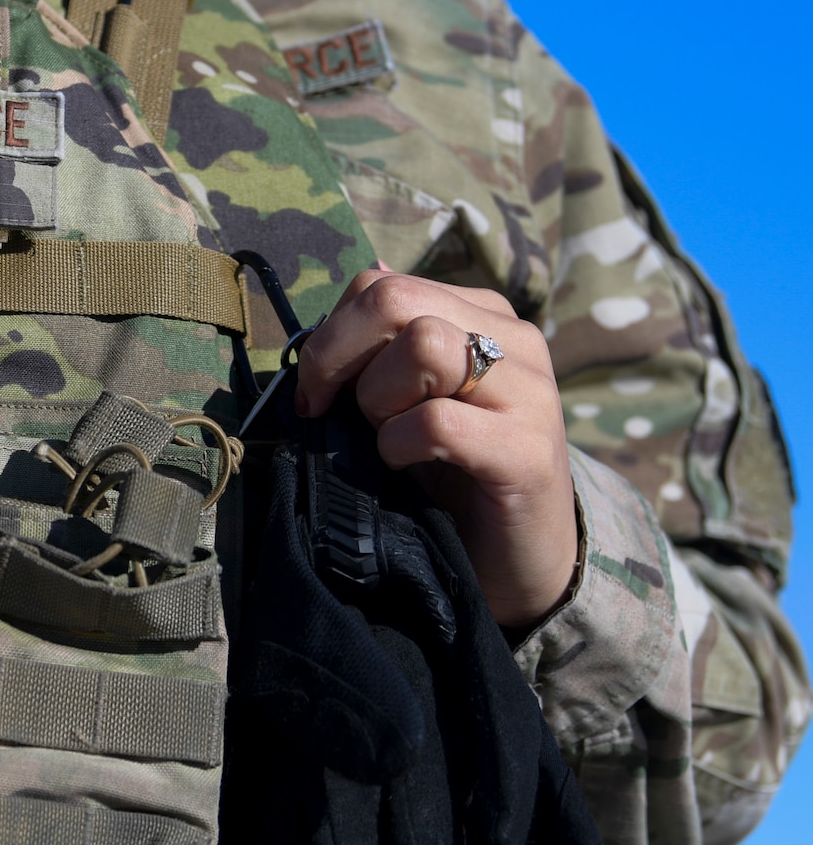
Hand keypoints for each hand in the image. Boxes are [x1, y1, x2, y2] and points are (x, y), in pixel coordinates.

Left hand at [295, 269, 574, 628]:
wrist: (518, 560)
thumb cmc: (451, 478)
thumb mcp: (405, 404)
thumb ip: (378, 354)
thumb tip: (336, 309)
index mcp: (483, 317)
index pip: (383, 284)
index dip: (331, 333)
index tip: (315, 391)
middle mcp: (514, 340)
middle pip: (396, 299)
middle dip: (336, 355)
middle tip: (328, 410)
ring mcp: (530, 392)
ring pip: (424, 346)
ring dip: (377, 398)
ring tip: (386, 438)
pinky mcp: (529, 451)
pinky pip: (438, 422)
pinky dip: (398, 443)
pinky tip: (404, 466)